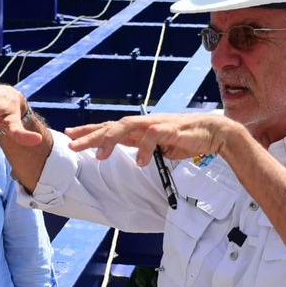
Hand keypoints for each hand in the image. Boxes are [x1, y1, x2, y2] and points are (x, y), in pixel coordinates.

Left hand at [65, 113, 243, 164]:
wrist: (214, 133)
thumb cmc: (186, 140)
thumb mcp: (159, 147)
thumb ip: (143, 147)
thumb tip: (132, 156)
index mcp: (140, 129)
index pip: (110, 128)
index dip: (90, 131)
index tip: (71, 136)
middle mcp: (144, 123)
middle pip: (112, 126)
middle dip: (90, 135)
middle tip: (72, 145)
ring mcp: (156, 125)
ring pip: (127, 127)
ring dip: (111, 139)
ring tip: (99, 155)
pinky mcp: (170, 130)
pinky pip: (153, 137)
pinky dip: (144, 149)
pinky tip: (140, 163)